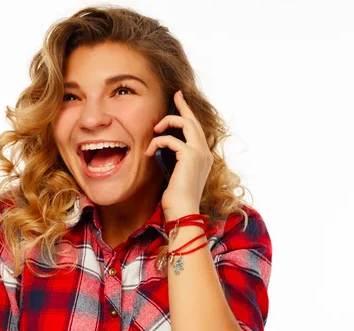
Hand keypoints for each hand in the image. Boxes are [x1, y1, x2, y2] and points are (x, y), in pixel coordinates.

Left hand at [144, 90, 213, 220]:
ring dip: (167, 122)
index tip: (180, 100)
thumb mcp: (176, 174)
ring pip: (185, 123)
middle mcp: (205, 152)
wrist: (183, 211)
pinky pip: (171, 139)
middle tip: (174, 96)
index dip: (188, 113)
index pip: (196, 130)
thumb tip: (162, 148)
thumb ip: (175, 159)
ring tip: (155, 131)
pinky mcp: (189, 156)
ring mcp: (199, 153)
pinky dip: (157, 142)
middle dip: (182, 106)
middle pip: (194, 121)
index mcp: (203, 156)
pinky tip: (149, 152)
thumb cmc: (177, 198)